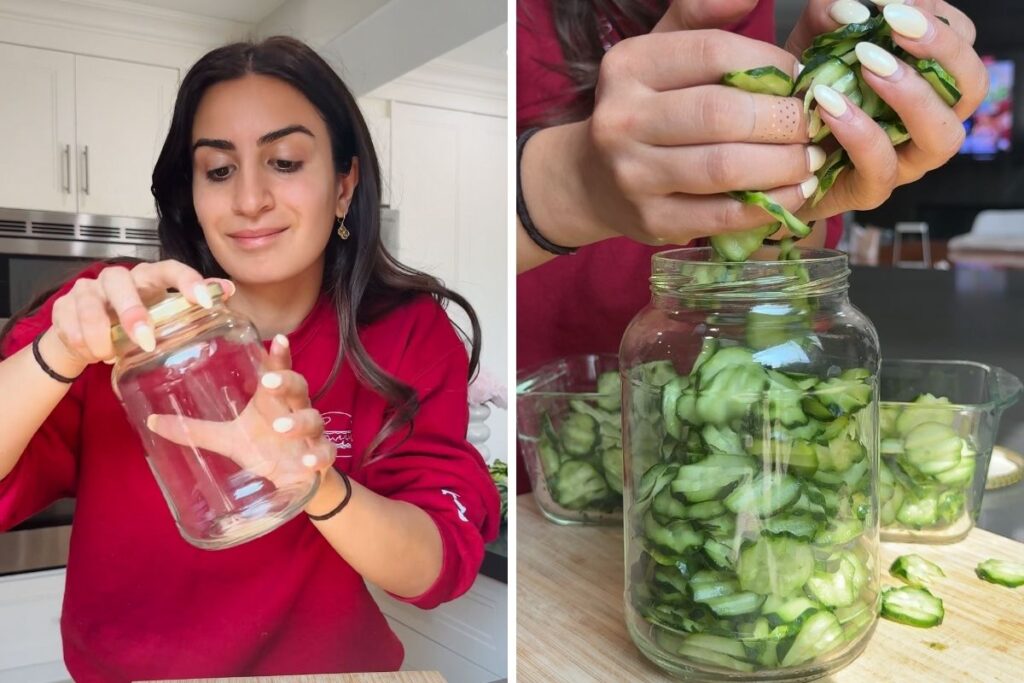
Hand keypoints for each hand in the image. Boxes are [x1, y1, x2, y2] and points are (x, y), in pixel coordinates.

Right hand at [44, 259, 234, 371]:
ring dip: (99, 332)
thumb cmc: (137, 318)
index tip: (204, 302)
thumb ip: (191, 301)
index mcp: (148, 277)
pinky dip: (79, 341)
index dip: (187, 281)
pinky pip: (67, 321)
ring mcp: (88, 290)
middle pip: (122, 282)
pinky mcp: (63, 306)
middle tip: (145, 341)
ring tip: (109, 355)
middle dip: (132, 312)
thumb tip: (227, 290)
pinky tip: (91, 354)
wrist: (91, 333)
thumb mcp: (164, 311)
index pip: (170, 268)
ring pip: (89, 303)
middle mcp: (118, 278)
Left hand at [146, 334, 335, 490]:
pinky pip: (323, 453)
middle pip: (299, 387)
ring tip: (280, 427)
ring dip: (298, 422)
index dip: (280, 356)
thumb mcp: (229, 438)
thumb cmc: (264, 448)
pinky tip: (307, 460)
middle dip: (286, 382)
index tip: (277, 339)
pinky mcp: (320, 456)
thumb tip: (151, 422)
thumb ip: (195, 429)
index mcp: (273, 400)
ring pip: (312, 418)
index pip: (279, 370)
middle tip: (269, 382)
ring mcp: (310, 433)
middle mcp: (295, 410)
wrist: (296, 481)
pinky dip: (317, 455)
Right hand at [522, 29, 817, 251]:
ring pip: (726, 168)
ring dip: (784, 164)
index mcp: (628, 66)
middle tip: (814, 124)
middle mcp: (622, 119)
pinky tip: (794, 192)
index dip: (770, 64)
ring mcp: (633, 176)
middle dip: (783, 119)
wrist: (593, 180)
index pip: (713, 53)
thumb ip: (701, 15)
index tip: (799, 77)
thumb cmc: (645, 108)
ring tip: (811, 158)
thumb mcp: (662, 51)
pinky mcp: (652, 220)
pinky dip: (770, 204)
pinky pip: (724, 214)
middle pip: (722, 114)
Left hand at [785, 0, 985, 221]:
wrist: (766, 156)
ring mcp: (905, 160)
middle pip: (971, 87)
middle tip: (895, 23)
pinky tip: (829, 105)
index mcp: (927, 80)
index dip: (938, 21)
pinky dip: (859, 132)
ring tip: (868, 65)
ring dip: (911, 95)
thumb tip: (855, 8)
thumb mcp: (811, 44)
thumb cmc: (800, 94)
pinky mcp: (871, 190)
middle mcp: (928, 121)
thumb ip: (831, 17)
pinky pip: (881, 167)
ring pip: (942, 136)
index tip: (896, 6)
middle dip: (943, 50)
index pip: (962, 44)